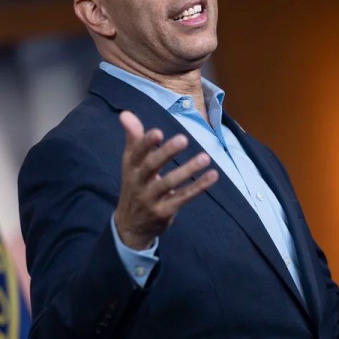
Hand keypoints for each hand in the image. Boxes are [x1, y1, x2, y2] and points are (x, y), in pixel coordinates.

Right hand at [114, 110, 218, 249]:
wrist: (130, 226)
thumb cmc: (135, 185)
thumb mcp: (130, 163)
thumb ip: (133, 138)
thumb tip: (126, 113)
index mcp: (130, 167)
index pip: (136, 153)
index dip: (145, 143)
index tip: (158, 132)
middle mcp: (138, 183)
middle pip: (151, 166)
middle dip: (166, 153)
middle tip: (183, 139)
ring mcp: (151, 199)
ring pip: (169, 184)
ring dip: (188, 170)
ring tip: (205, 157)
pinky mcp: (164, 212)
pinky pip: (183, 198)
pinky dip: (198, 187)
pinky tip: (212, 176)